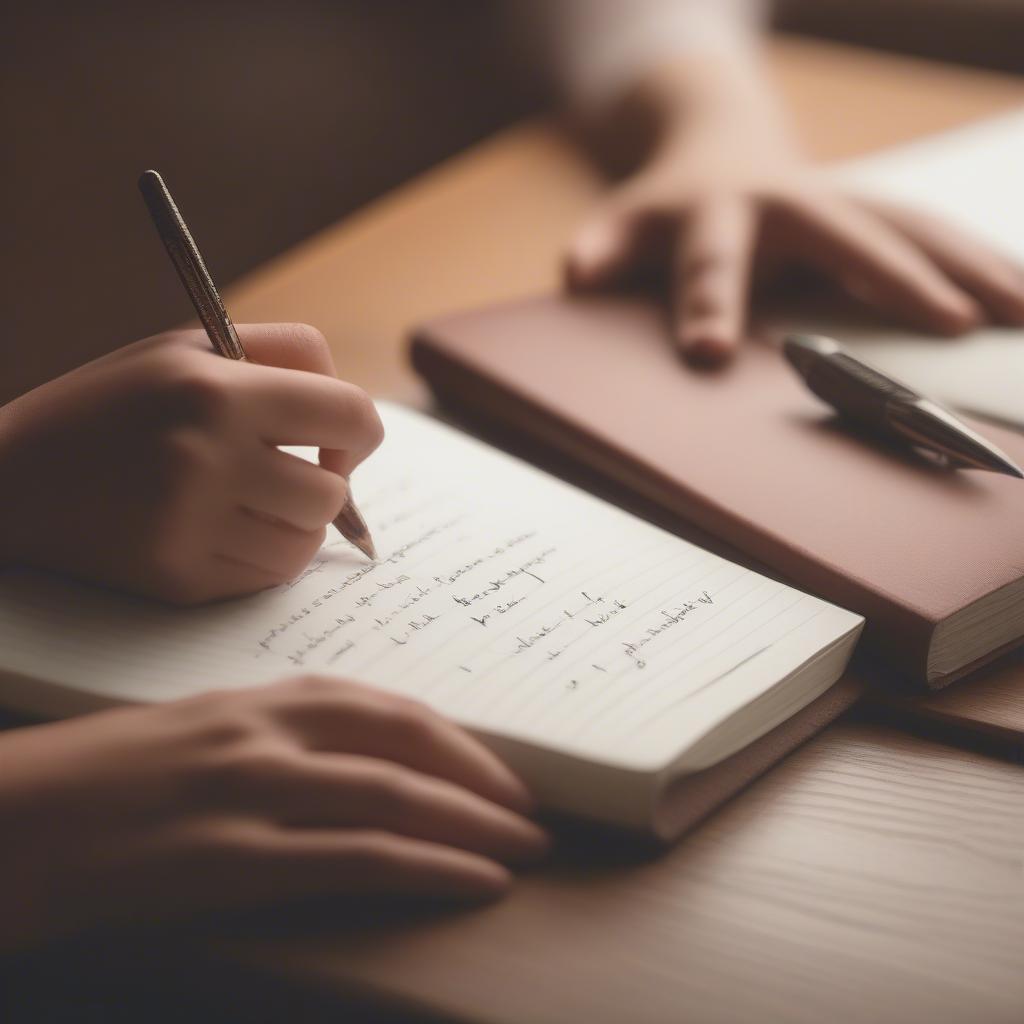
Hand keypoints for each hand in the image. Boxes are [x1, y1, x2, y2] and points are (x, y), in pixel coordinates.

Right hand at [0, 324, 383, 601]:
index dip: (359, 432)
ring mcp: (191, 527)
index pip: (352, 416)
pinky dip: (260, 556)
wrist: (13, 477)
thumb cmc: (115, 405)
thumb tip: (357, 419)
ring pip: (306, 544)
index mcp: (218, 392)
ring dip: (294, 525)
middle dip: (324, 485)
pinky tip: (221, 531)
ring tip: (251, 502)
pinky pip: (266, 578)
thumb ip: (283, 357)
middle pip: (333, 493)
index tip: (336, 443)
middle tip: (285, 473)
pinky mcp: (179, 578)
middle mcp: (208, 460)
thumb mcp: (188, 348)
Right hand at [0, 676, 545, 952]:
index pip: (377, 702)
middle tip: (532, 808)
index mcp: (247, 699)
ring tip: (526, 849)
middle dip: (479, 773)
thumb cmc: (83, 786)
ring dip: (473, 824)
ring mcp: (244, 791)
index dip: (448, 734)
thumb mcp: (183, 740)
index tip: (493, 766)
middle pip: (401, 738)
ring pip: (392, 796)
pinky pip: (355, 858)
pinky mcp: (225, 860)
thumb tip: (341, 767)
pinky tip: (474, 882)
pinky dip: (428, 867)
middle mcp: (257, 732)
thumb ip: (260, 742)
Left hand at [565, 56, 1023, 365]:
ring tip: (1022, 314)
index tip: (712, 354)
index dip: (709, 305)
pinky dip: (986, 264)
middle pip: (845, 237)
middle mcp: (791, 203)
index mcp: (717, 215)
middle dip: (894, 278)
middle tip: (946, 324)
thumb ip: (604, 250)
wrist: (716, 143)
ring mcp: (843, 202)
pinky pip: (938, 235)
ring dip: (972, 267)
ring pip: (913, 229)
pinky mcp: (878, 211)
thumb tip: (576, 273)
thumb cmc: (667, 207)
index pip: (709, 264)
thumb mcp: (624, 225)